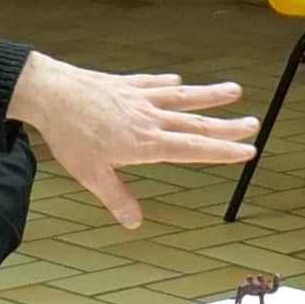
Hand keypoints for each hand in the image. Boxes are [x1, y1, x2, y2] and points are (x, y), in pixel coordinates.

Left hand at [3, 55, 254, 229]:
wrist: (51, 93)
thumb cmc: (69, 134)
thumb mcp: (91, 174)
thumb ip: (116, 198)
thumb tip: (134, 222)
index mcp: (146, 142)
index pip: (193, 148)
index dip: (222, 151)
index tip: (247, 151)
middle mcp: (150, 118)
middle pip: (196, 123)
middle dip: (227, 126)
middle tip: (253, 124)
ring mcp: (139, 97)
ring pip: (182, 97)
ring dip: (209, 95)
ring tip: (234, 90)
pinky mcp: (125, 84)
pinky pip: (153, 84)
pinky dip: (167, 84)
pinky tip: (178, 81)